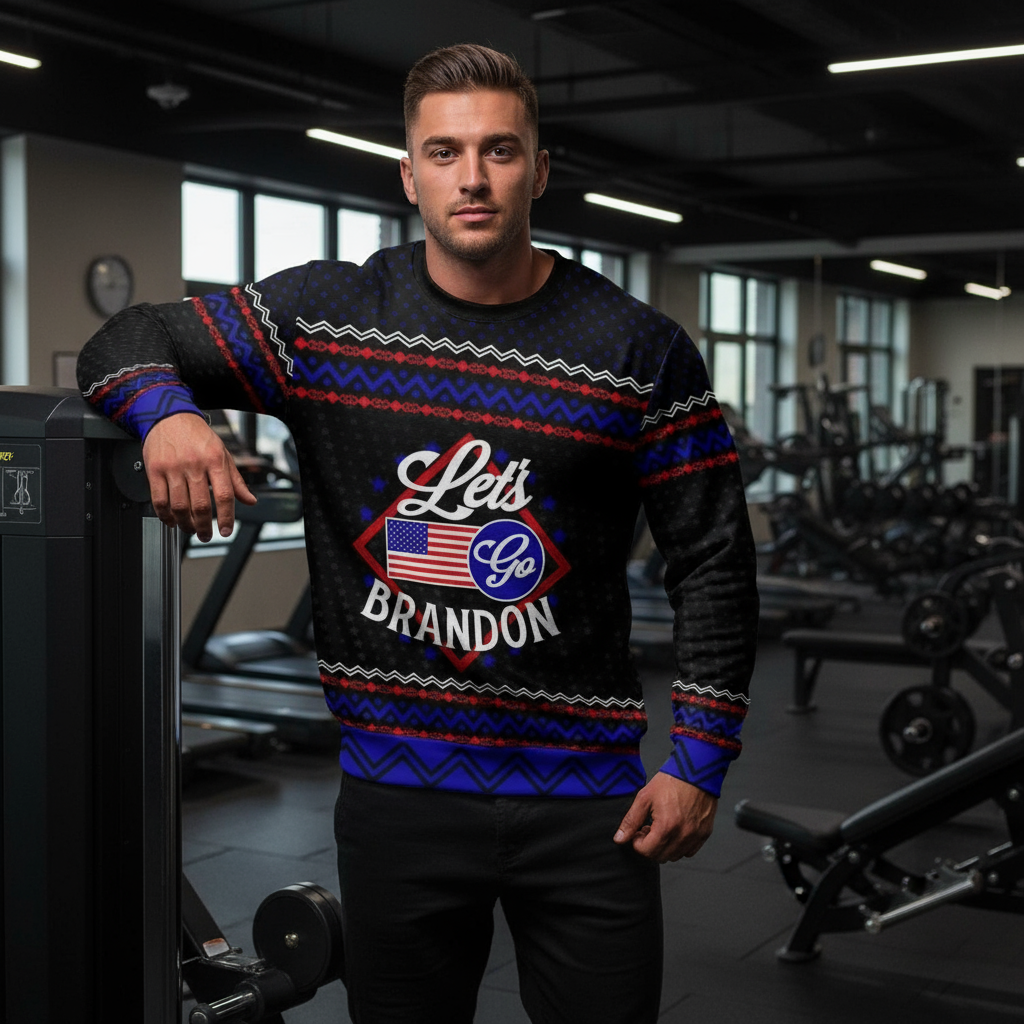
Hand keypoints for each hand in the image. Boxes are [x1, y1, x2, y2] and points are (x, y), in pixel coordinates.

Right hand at [142, 413, 256, 540]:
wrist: (169, 415)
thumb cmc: (198, 435)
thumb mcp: (223, 454)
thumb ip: (236, 480)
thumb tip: (250, 501)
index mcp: (215, 460)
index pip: (224, 495)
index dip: (226, 517)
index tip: (225, 531)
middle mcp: (194, 464)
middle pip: (200, 504)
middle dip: (204, 526)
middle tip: (206, 536)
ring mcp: (173, 467)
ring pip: (178, 505)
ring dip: (185, 524)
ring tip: (190, 529)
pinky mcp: (155, 469)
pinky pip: (159, 499)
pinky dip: (165, 515)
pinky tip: (171, 520)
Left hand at [613, 772, 717, 862]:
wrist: (696, 771)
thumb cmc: (671, 781)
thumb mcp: (645, 797)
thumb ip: (631, 821)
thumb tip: (620, 839)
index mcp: (667, 827)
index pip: (646, 851)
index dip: (637, 842)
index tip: (639, 830)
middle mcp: (683, 835)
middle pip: (659, 856)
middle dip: (650, 845)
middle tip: (649, 828)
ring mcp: (696, 836)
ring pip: (674, 856)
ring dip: (664, 847)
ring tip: (662, 827)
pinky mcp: (704, 833)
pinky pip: (689, 851)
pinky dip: (680, 846)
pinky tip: (675, 829)